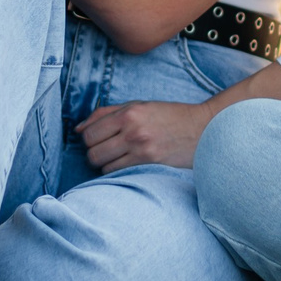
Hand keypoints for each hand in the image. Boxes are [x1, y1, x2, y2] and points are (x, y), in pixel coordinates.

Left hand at [78, 97, 216, 171]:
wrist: (202, 128)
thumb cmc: (168, 116)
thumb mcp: (138, 105)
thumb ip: (105, 114)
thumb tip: (78, 129)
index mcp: (128, 113)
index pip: (89, 134)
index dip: (88, 139)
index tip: (97, 139)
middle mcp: (133, 132)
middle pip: (93, 153)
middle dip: (95, 154)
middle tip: (106, 150)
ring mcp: (142, 151)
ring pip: (104, 168)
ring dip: (107, 165)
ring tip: (119, 157)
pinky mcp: (150, 165)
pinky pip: (120, 174)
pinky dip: (119, 172)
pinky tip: (129, 164)